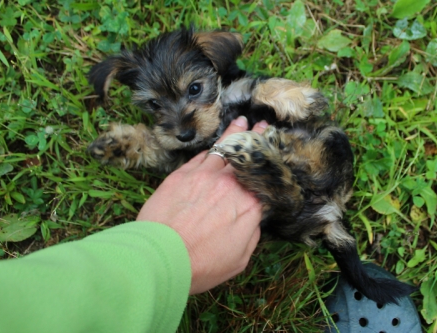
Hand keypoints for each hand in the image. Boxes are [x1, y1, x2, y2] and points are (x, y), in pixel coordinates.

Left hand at [137, 116, 267, 293]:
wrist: (162, 257)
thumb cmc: (202, 264)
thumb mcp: (239, 259)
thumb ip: (251, 234)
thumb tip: (252, 218)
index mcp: (248, 205)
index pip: (263, 180)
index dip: (270, 166)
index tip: (274, 154)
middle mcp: (229, 184)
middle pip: (247, 157)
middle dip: (257, 139)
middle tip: (263, 125)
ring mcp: (204, 176)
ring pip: (224, 149)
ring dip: (235, 133)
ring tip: (241, 122)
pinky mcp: (181, 174)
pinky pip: (200, 156)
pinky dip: (211, 147)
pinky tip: (215, 142)